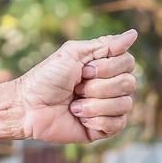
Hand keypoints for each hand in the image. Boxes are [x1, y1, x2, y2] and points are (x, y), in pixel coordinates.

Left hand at [14, 29, 139, 143]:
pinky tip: (80, 118)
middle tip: (76, 88)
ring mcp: (107, 108)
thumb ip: (105, 45)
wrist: (28, 107)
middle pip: (129, 84)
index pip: (128, 63)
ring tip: (74, 105)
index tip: (84, 70)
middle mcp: (109, 87)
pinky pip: (118, 124)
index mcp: (104, 68)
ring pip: (125, 104)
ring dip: (95, 104)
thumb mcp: (73, 53)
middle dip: (98, 87)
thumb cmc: (46, 78)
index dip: (108, 67)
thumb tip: (134, 33)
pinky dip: (97, 120)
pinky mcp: (102, 129)